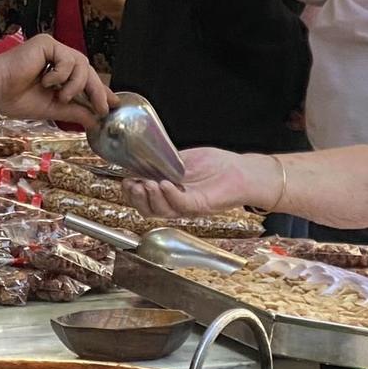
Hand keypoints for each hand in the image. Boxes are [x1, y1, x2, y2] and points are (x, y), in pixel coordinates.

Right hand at [0, 34, 111, 125]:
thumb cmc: (14, 98)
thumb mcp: (52, 109)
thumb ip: (74, 111)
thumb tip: (95, 120)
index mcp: (57, 73)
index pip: (84, 79)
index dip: (99, 91)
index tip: (112, 104)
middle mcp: (57, 59)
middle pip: (87, 71)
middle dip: (96, 91)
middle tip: (103, 107)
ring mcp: (52, 50)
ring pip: (82, 64)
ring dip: (75, 85)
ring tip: (61, 96)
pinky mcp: (47, 43)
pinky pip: (68, 59)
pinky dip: (61, 74)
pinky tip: (46, 81)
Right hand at [124, 147, 269, 219]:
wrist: (243, 172)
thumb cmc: (217, 166)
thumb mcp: (184, 160)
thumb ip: (165, 162)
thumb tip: (144, 157)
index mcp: (169, 193)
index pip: (144, 200)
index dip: (131, 194)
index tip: (124, 180)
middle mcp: (176, 203)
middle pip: (148, 210)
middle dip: (135, 199)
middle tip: (131, 185)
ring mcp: (188, 206)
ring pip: (161, 211)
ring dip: (150, 198)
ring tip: (146, 183)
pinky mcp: (200, 205)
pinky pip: (181, 205)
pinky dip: (170, 195)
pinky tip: (164, 183)